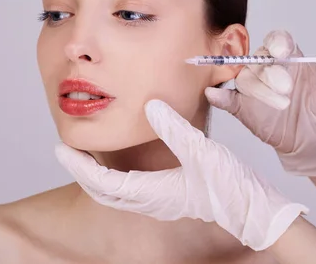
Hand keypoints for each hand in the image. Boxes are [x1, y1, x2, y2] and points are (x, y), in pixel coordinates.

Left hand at [55, 99, 307, 250]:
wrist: (254, 210)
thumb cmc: (232, 186)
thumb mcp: (201, 151)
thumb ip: (173, 128)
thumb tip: (150, 106)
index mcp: (153, 191)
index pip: (103, 182)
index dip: (79, 166)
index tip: (61, 151)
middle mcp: (152, 201)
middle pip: (103, 192)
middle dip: (81, 173)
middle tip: (66, 153)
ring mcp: (161, 202)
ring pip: (116, 195)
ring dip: (96, 178)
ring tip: (86, 157)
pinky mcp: (171, 199)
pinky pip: (130, 193)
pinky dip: (115, 180)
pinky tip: (120, 166)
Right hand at [205, 30, 315, 176]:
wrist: (312, 135)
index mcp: (286, 55)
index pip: (275, 40)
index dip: (276, 43)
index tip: (282, 53)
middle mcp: (265, 66)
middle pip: (258, 60)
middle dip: (272, 73)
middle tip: (287, 89)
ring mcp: (251, 86)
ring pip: (245, 78)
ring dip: (260, 91)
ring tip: (282, 105)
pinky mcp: (241, 105)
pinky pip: (227, 98)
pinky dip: (219, 97)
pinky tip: (215, 96)